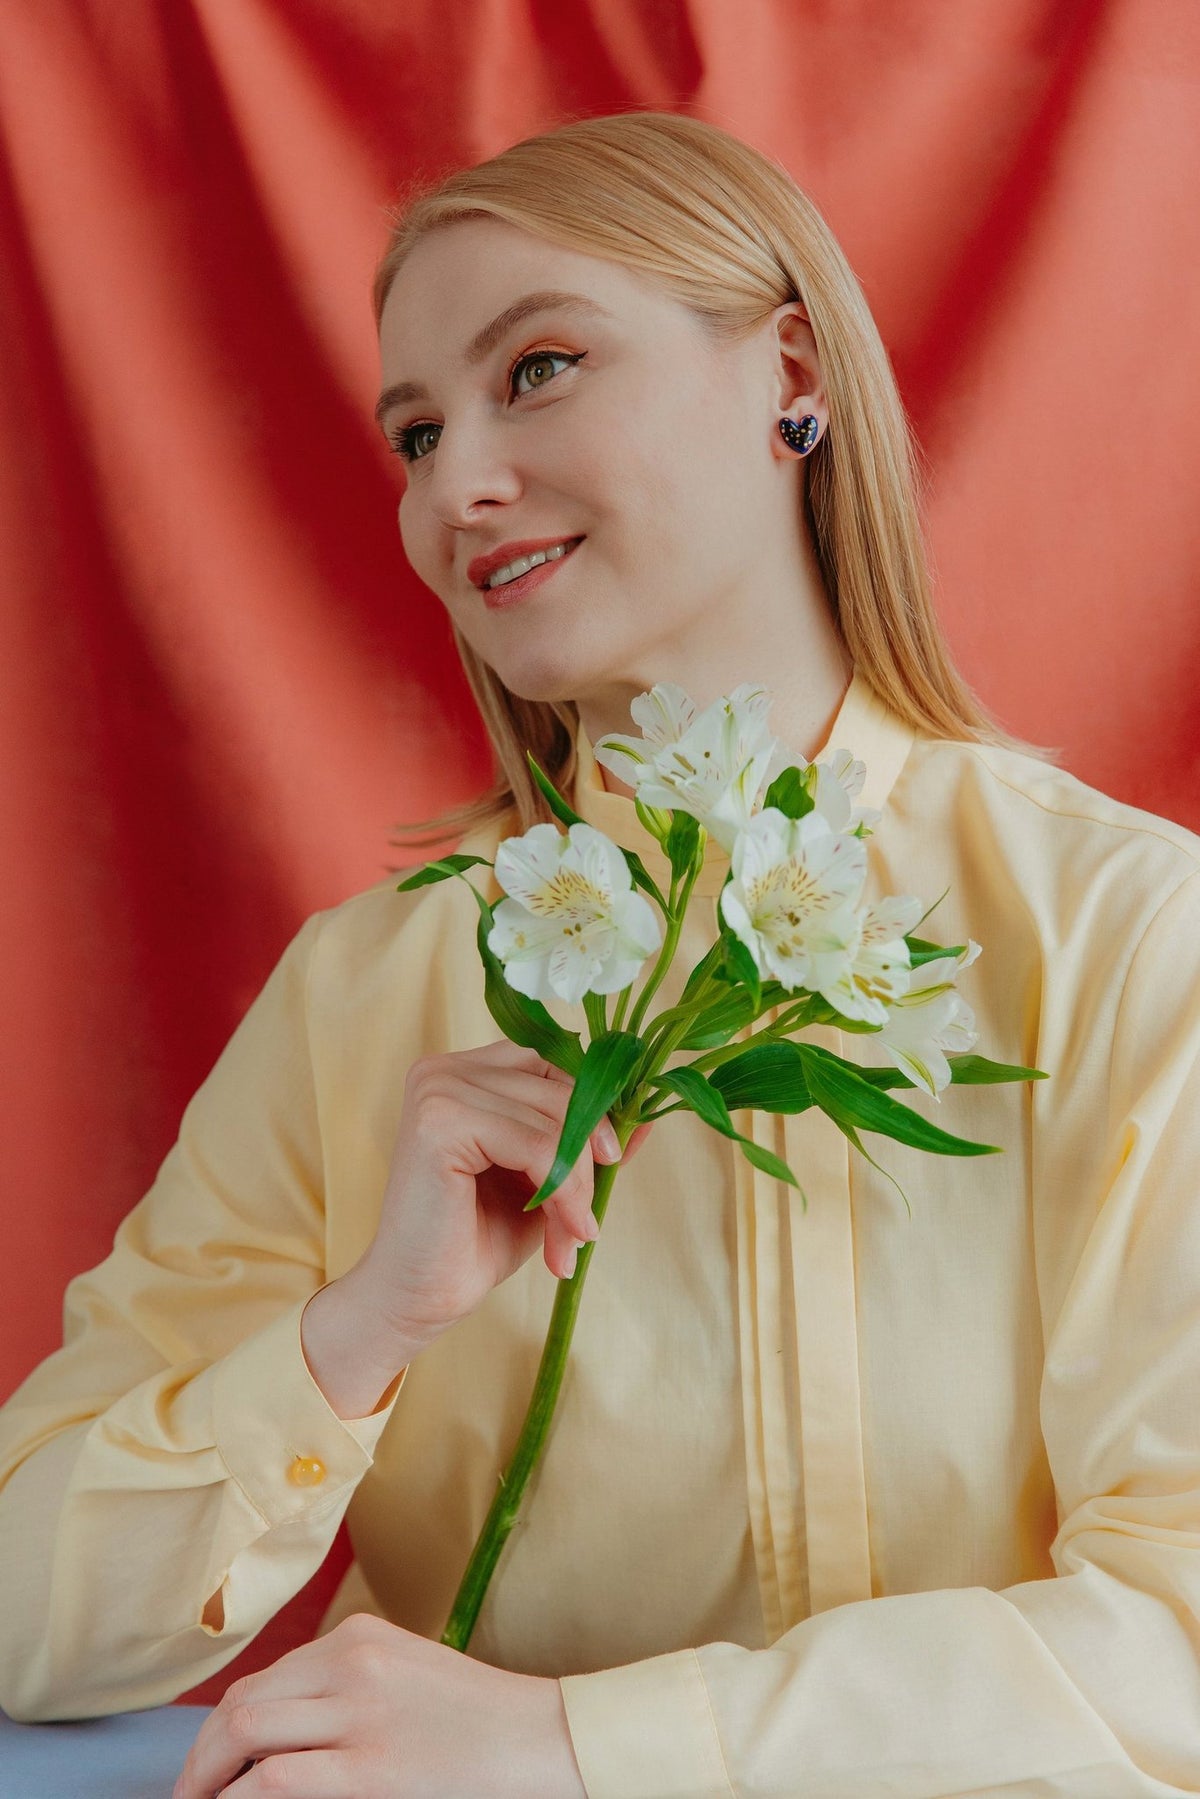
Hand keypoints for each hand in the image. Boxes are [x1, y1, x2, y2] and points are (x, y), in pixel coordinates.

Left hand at [172, 1612, 587, 1796]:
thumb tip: (278, 1738)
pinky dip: (239, 1798)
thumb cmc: (481, 1723)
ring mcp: (361, 1715)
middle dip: (202, 1757)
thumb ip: (347, 1691)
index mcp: (362, 1638)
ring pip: (246, 1732)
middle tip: (190, 1796)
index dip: (220, 1729)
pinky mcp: (371, 1770)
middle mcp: (353, 1663)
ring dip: (209, 1777)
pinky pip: (275, 1781)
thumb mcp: (406, 1680)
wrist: (547, 1740)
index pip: (264, 1679)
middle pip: (243, 1703)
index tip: (208, 1765)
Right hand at [351, 1040, 649, 1352]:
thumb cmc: (476, 1240)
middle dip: (586, 1160)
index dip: (591, 1111)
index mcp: (465, 1071)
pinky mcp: (439, 1121)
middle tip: (587, 1224)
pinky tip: (562, 1234)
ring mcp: (438, 1089)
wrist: (418, 1298)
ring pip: (554, 1119)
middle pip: (560, 1089)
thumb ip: (586, 1144)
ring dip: (577, 1186)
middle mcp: (445, 1068)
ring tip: (573, 1237)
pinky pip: (535, 1143)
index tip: (610, 1164)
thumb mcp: (547, 1182)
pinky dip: (562, 1192)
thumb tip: (645, 1120)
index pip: (553, 1064)